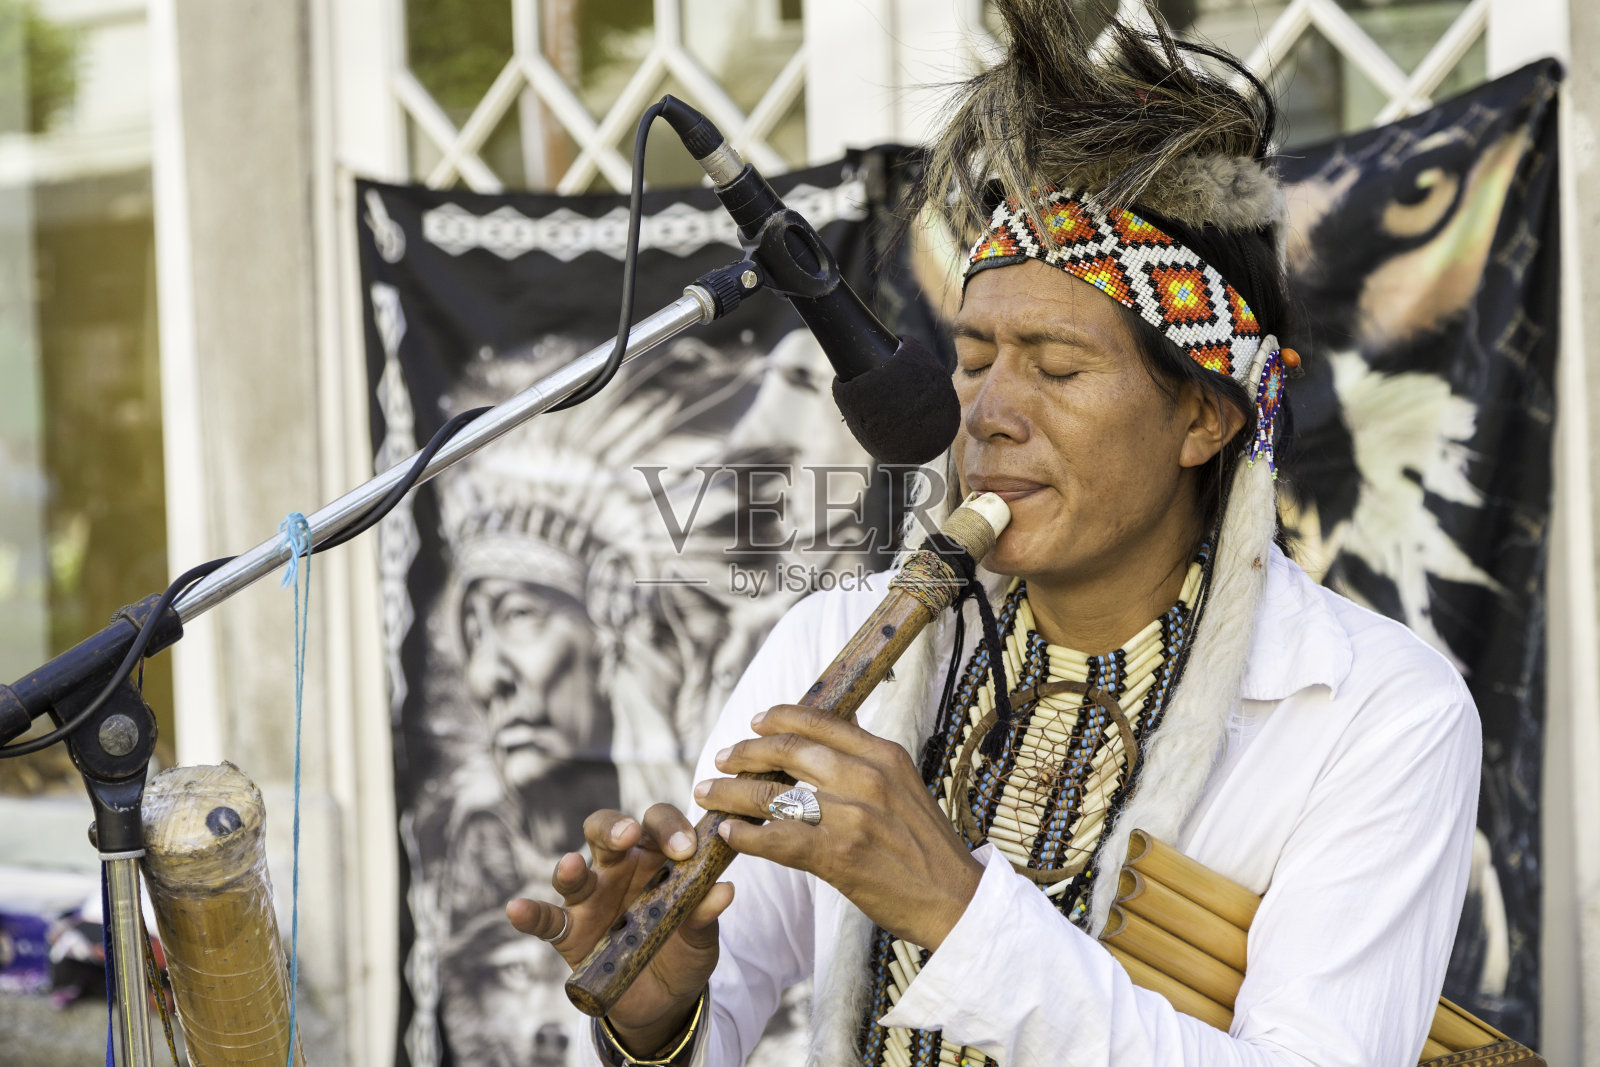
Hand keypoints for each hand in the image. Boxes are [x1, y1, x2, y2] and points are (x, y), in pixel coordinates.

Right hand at [506, 805, 732, 1055]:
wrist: (664, 1002)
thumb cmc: (684, 952)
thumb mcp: (702, 938)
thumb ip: (706, 915)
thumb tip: (725, 891)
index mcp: (657, 858)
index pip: (659, 825)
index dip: (670, 828)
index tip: (686, 848)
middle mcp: (620, 869)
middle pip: (608, 831)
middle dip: (615, 827)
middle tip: (630, 836)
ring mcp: (591, 898)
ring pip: (574, 871)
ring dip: (570, 866)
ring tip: (572, 864)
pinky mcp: (569, 932)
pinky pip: (545, 920)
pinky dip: (530, 914)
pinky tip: (517, 909)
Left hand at [695, 705, 983, 950]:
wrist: (954, 899)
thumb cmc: (924, 846)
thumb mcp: (904, 785)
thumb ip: (865, 759)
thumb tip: (831, 731)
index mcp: (883, 754)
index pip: (819, 720)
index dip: (778, 718)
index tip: (754, 722)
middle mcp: (866, 776)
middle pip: (788, 750)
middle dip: (746, 752)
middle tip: (721, 758)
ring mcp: (851, 816)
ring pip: (773, 793)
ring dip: (731, 793)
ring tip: (709, 794)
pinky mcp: (838, 855)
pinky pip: (776, 838)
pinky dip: (745, 835)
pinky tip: (729, 834)